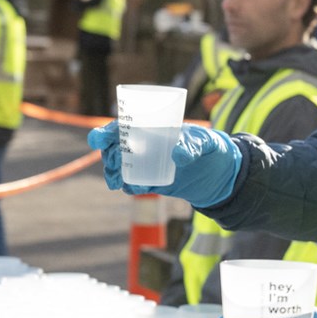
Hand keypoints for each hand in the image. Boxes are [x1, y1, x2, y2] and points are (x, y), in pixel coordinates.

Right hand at [88, 123, 241, 204]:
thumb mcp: (204, 141)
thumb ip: (192, 145)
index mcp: (149, 128)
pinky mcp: (151, 182)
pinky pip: (133, 185)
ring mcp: (145, 165)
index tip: (98, 140)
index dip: (105, 133)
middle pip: (113, 149)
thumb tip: (178, 155)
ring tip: (117, 182)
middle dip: (108, 157)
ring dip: (113, 174)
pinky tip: (134, 189)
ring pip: (119, 168)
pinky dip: (130, 187)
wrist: (218, 172)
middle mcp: (142, 145)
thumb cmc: (209, 146)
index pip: (121, 128)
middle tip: (114, 166)